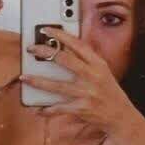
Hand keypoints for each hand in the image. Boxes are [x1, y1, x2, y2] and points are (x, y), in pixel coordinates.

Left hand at [19, 24, 133, 135]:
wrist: (121, 115)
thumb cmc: (109, 91)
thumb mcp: (103, 70)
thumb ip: (87, 58)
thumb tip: (69, 44)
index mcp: (98, 64)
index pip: (78, 45)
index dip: (61, 35)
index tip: (46, 29)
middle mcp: (92, 76)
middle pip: (64, 60)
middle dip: (45, 52)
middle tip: (30, 49)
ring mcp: (86, 93)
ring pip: (56, 85)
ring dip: (37, 82)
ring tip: (24, 77)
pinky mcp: (81, 109)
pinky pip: (59, 108)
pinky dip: (46, 110)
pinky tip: (36, 109)